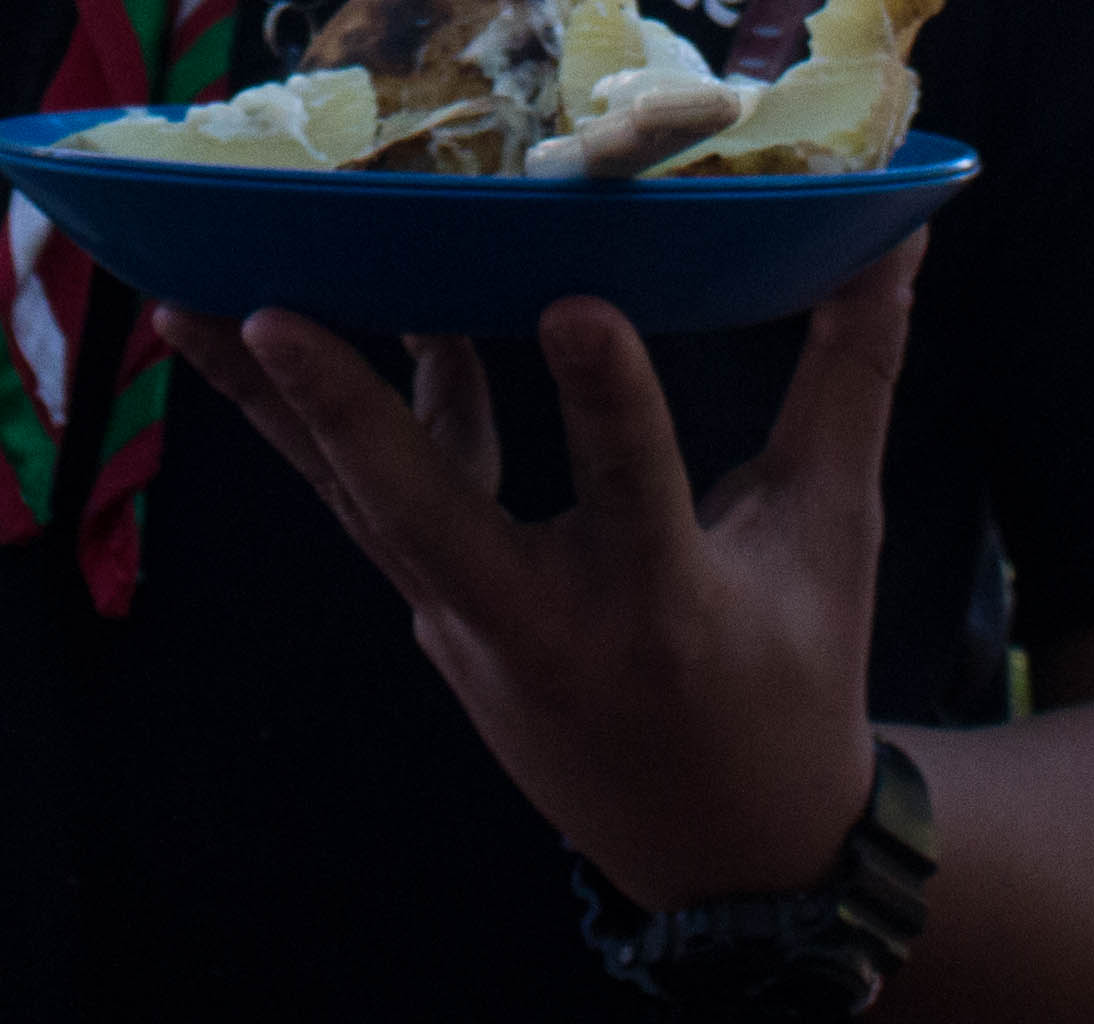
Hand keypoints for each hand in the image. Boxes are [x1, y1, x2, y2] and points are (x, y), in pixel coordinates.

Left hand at [151, 231, 922, 912]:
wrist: (725, 853)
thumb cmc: (792, 676)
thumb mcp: (831, 535)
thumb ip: (850, 380)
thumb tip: (894, 240)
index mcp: (668, 607)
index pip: (633, 491)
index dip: (604, 403)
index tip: (574, 300)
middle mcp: (547, 626)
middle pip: (424, 517)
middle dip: (344, 415)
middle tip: (265, 312)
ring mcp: (471, 630)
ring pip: (363, 505)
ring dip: (281, 406)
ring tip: (198, 301)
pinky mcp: (439, 619)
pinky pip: (373, 510)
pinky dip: (336, 423)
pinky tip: (312, 320)